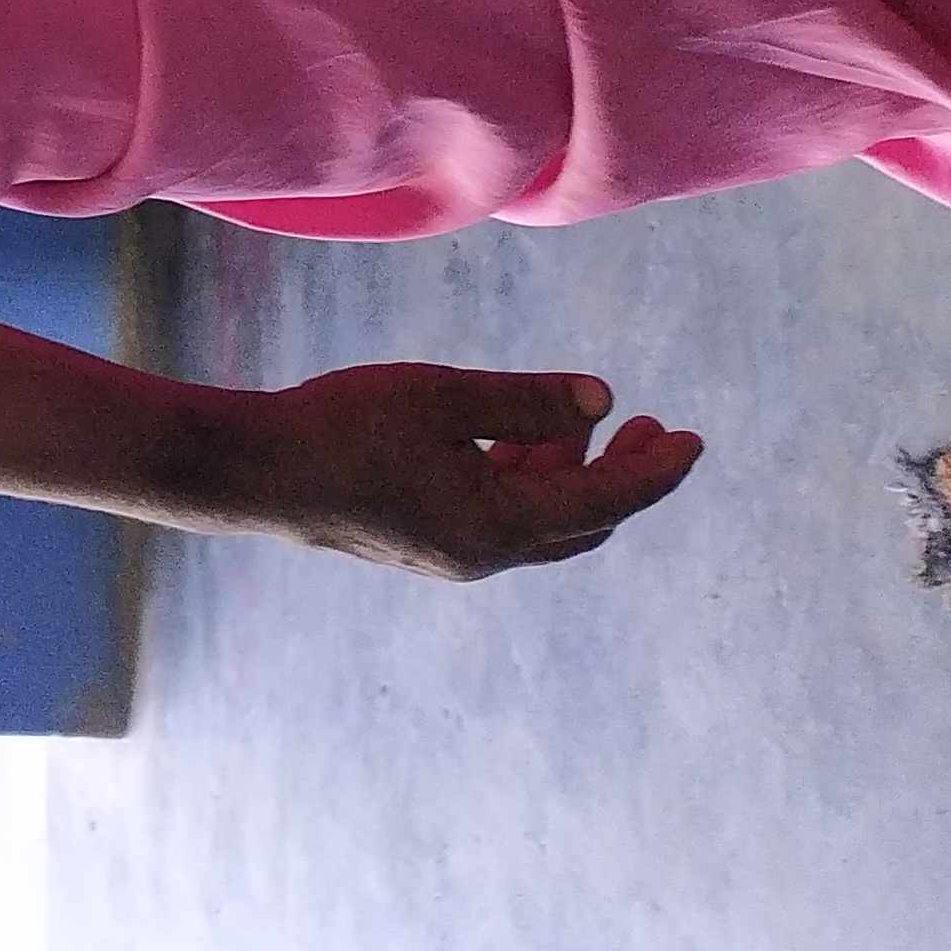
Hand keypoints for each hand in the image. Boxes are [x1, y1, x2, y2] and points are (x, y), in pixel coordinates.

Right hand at [226, 362, 704, 579]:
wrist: (259, 471)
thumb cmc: (344, 424)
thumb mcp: (443, 396)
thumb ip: (527, 400)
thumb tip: (602, 401)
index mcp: (499, 524)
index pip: (605, 501)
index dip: (655, 470)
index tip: (691, 439)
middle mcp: (487, 554)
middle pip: (584, 522)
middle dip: (625, 477)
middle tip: (653, 428)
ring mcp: (456, 555)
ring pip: (542, 523)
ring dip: (572, 475)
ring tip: (578, 421)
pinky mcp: (428, 544)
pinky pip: (505, 521)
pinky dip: (529, 482)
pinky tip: (512, 441)